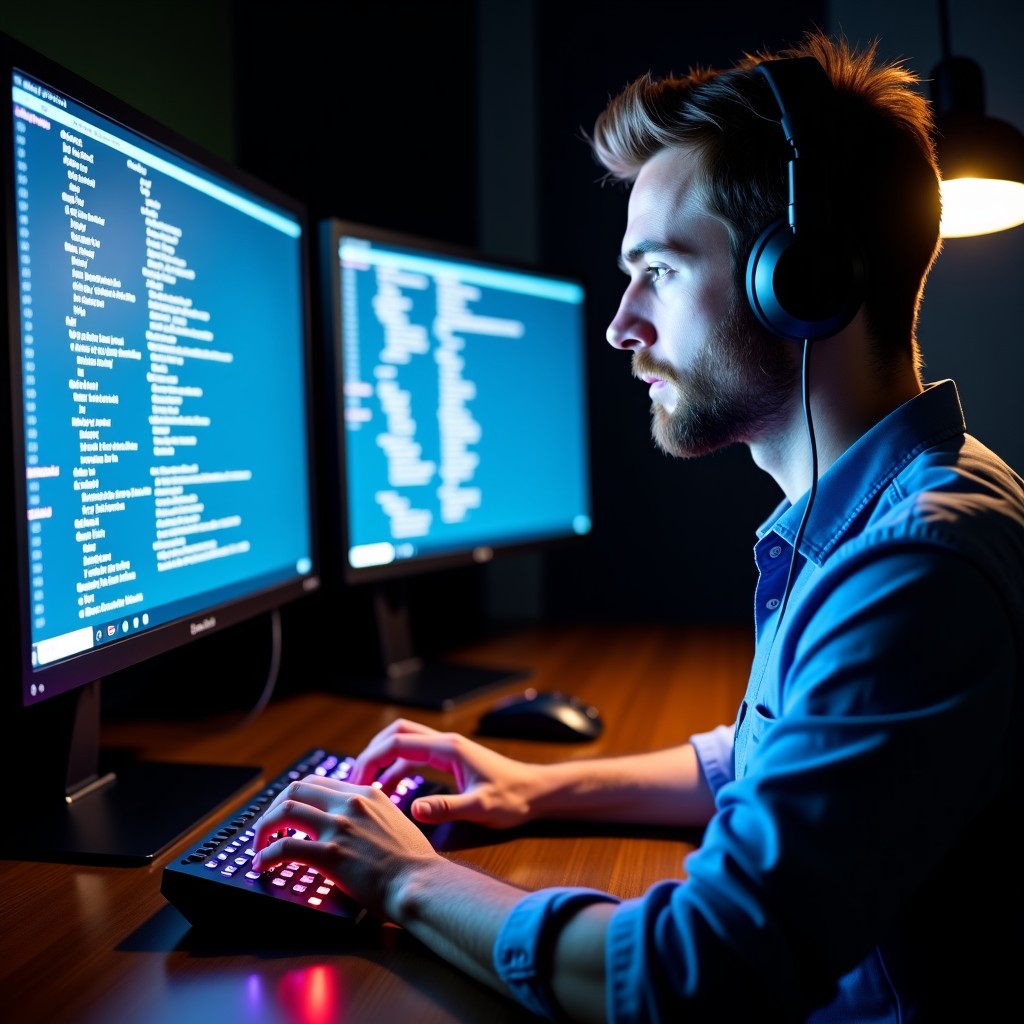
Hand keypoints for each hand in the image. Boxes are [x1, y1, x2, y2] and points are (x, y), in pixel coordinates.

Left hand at [250, 774, 439, 919]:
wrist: (421, 883)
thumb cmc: (413, 861)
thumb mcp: (395, 820)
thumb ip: (373, 812)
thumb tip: (360, 814)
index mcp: (366, 794)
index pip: (318, 782)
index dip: (296, 796)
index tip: (288, 813)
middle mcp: (350, 803)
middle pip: (296, 789)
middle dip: (274, 807)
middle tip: (268, 828)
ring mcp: (340, 827)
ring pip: (285, 811)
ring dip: (264, 828)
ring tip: (259, 846)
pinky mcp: (331, 854)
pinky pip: (285, 847)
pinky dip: (267, 855)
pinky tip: (262, 865)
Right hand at [348, 718, 543, 828]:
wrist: (536, 793)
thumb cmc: (513, 798)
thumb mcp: (480, 807)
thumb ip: (447, 808)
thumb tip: (413, 811)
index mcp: (447, 748)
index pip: (397, 743)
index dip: (371, 760)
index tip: (355, 783)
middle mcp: (444, 743)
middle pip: (396, 734)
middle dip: (372, 754)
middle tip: (355, 782)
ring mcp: (447, 750)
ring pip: (404, 744)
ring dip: (383, 762)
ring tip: (366, 789)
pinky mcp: (450, 761)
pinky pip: (415, 759)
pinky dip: (397, 771)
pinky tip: (391, 793)